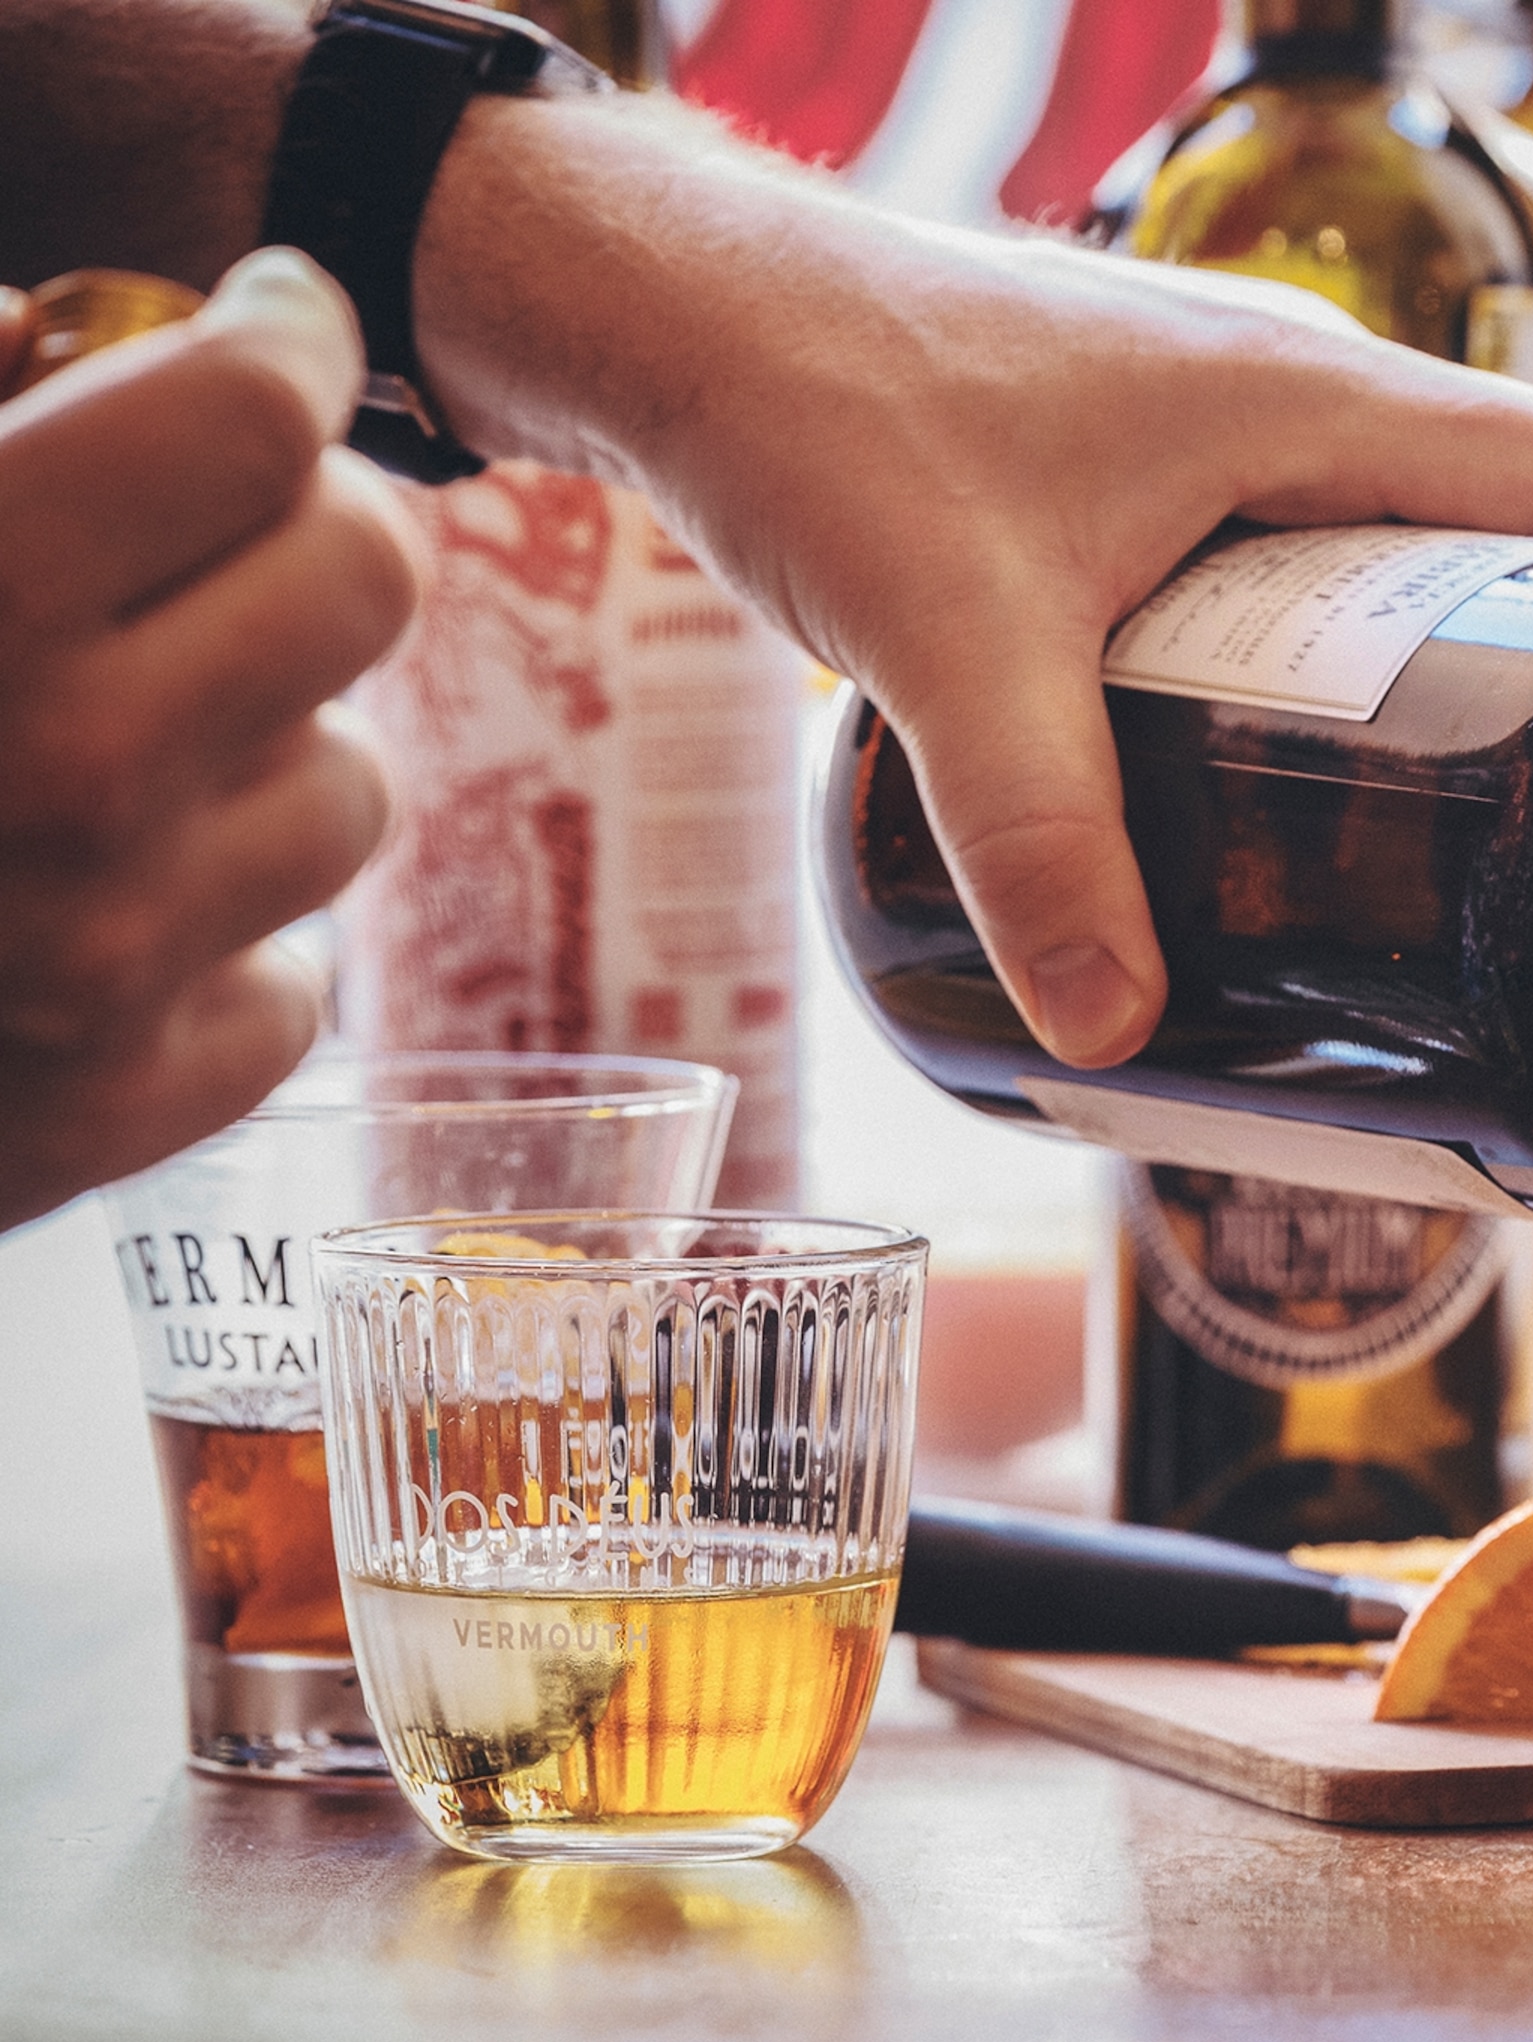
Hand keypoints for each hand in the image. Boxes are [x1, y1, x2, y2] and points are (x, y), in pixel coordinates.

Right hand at [0, 251, 411, 1229]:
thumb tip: (51, 328)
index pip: (255, 418)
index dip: (282, 339)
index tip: (271, 324)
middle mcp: (68, 776)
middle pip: (363, 582)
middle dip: (309, 527)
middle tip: (240, 520)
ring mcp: (106, 963)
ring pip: (344, 786)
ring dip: (261, 749)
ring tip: (117, 741)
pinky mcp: (113, 1109)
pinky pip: (284, 987)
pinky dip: (209, 944)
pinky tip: (92, 914)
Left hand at [416, 103, 1532, 1070]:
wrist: (674, 312)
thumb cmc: (823, 410)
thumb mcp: (951, 646)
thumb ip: (1038, 841)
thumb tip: (1121, 1030)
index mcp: (1303, 399)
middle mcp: (1280, 390)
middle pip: (1502, 513)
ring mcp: (1206, 417)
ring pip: (1391, 534)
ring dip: (1453, 652)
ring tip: (1484, 817)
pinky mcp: (1129, 455)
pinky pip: (1293, 547)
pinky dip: (1340, 642)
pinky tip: (1301, 764)